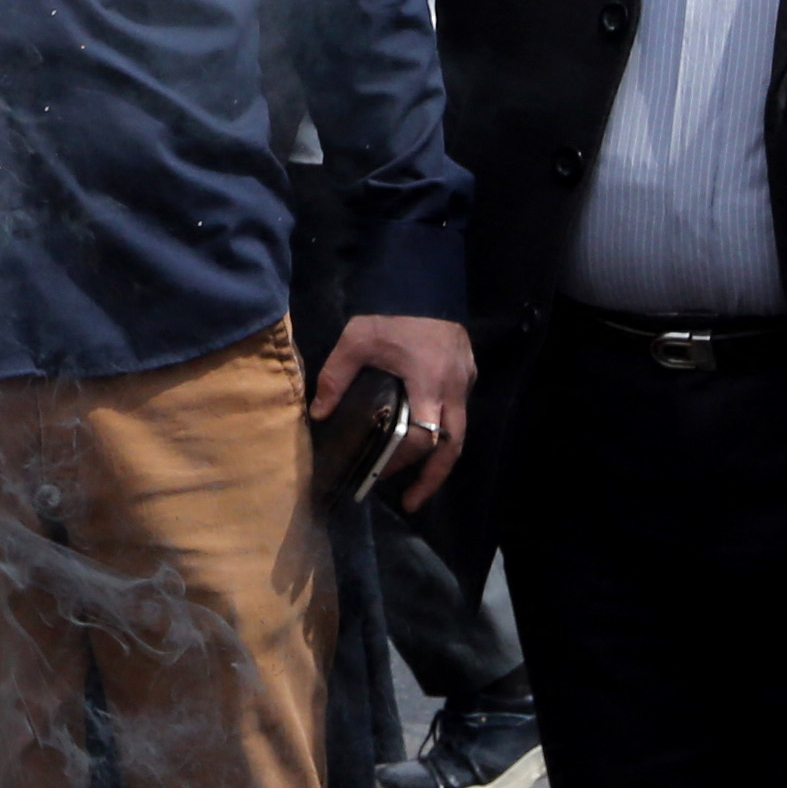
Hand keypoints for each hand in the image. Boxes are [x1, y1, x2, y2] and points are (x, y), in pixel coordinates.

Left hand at [316, 313, 472, 510]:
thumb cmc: (390, 313)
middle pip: (452, 446)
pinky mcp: (469, 376)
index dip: (403, 459)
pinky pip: (460, 417)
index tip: (381, 474)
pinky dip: (445, 439)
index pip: (423, 434)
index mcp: (428, 381)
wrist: (423, 283)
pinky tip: (428, 448)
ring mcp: (465, 383)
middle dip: (432, 478)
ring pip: (460, 436)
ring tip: (421, 488)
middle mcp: (453, 388)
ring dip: (441, 463)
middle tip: (412, 503)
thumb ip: (336, 376)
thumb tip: (317, 414)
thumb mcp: (357, 340)